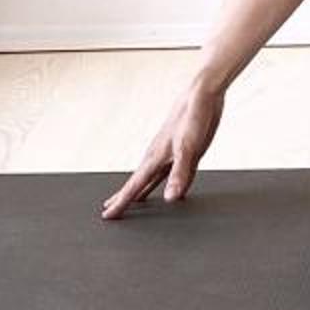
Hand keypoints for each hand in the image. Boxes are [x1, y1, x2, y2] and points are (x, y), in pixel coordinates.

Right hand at [102, 81, 223, 218]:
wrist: (202, 93)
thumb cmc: (194, 117)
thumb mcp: (190, 149)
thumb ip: (180, 174)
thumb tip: (171, 199)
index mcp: (156, 158)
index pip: (134, 186)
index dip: (121, 202)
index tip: (107, 215)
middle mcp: (158, 156)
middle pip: (137, 183)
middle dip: (124, 197)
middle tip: (109, 210)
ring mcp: (169, 153)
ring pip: (149, 177)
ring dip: (140, 190)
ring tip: (131, 201)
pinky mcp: (182, 149)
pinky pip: (167, 172)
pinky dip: (161, 182)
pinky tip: (167, 188)